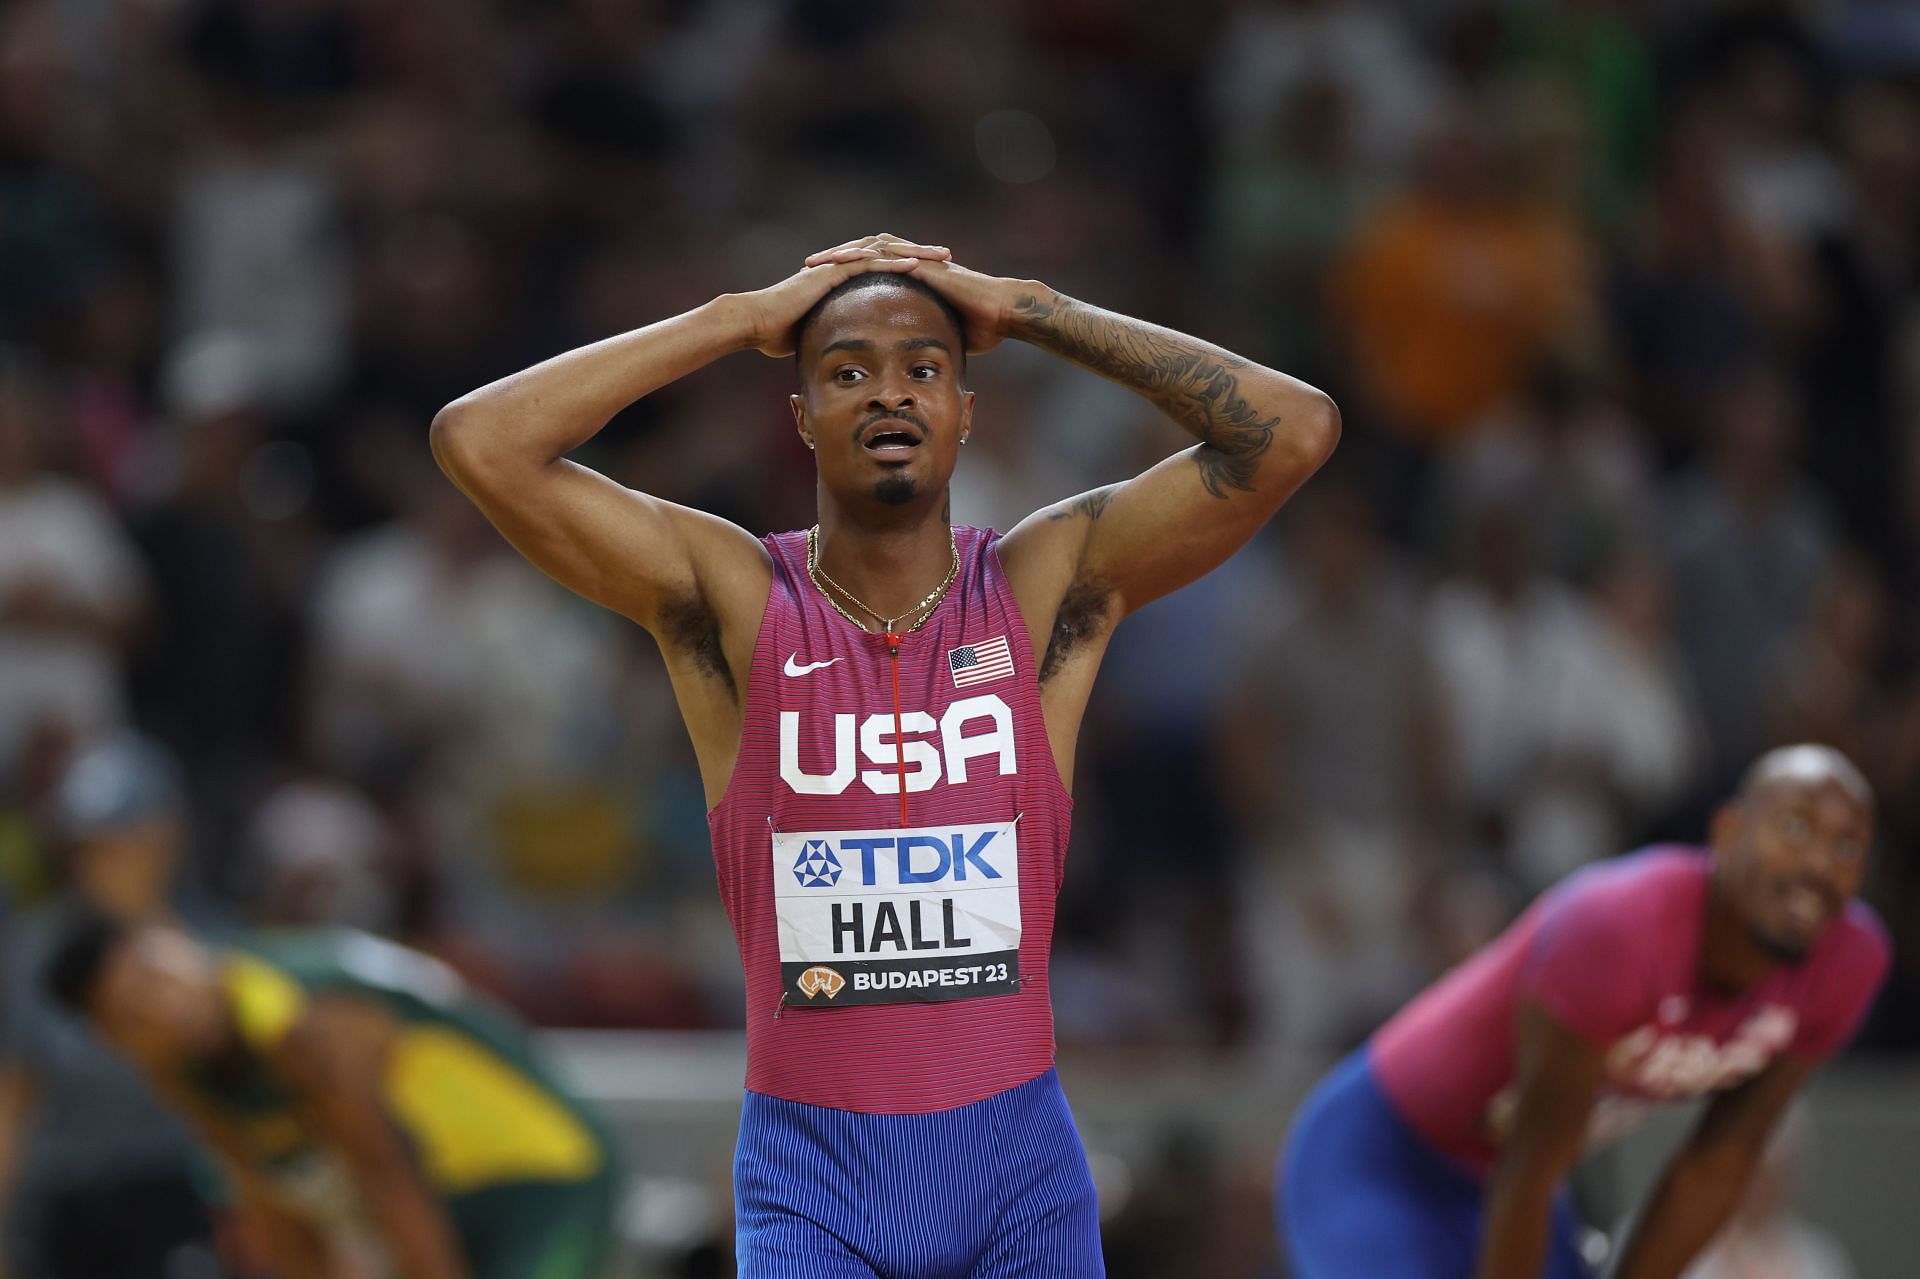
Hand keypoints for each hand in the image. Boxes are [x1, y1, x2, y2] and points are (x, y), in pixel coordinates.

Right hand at [740, 234, 949, 356]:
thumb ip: (835, 337)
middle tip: (949, 256)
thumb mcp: (817, 335)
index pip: (883, 267)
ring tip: (942, 256)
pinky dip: (892, 262)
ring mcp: (836, 265)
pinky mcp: (831, 271)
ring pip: (884, 251)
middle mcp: (842, 266)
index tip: (937, 275)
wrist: (756, 324)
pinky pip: (867, 262)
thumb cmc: (779, 334)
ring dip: (915, 252)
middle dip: (920, 253)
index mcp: (843, 279)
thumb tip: (846, 358)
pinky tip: (916, 264)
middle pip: (890, 252)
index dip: (911, 269)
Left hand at [804, 235, 1029, 355]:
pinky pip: (889, 254)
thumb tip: (913, 367)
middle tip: (807, 269)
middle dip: (834, 261)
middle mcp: (912, 264)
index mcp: (912, 279)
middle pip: (864, 255)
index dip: (844, 277)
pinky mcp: (925, 263)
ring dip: (842, 254)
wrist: (1003, 313)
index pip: (870, 272)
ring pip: (871, 248)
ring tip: (816, 262)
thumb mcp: (941, 336)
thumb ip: (923, 343)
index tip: (817, 287)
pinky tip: (844, 261)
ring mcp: (918, 261)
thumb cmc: (981, 328)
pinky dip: (865, 255)